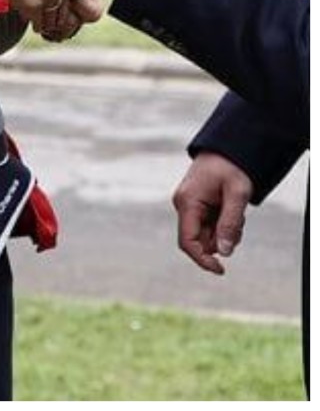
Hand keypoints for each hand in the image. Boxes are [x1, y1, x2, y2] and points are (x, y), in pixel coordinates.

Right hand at [172, 152, 253, 274]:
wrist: (225, 151)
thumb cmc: (231, 169)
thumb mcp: (237, 195)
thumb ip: (230, 224)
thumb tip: (224, 253)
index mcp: (187, 202)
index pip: (188, 241)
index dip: (202, 260)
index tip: (221, 270)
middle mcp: (182, 205)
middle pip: (199, 240)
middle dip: (220, 240)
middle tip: (238, 224)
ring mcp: (187, 205)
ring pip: (205, 235)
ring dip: (223, 233)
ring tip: (235, 212)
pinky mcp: (193, 206)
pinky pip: (207, 226)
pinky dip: (221, 226)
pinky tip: (229, 210)